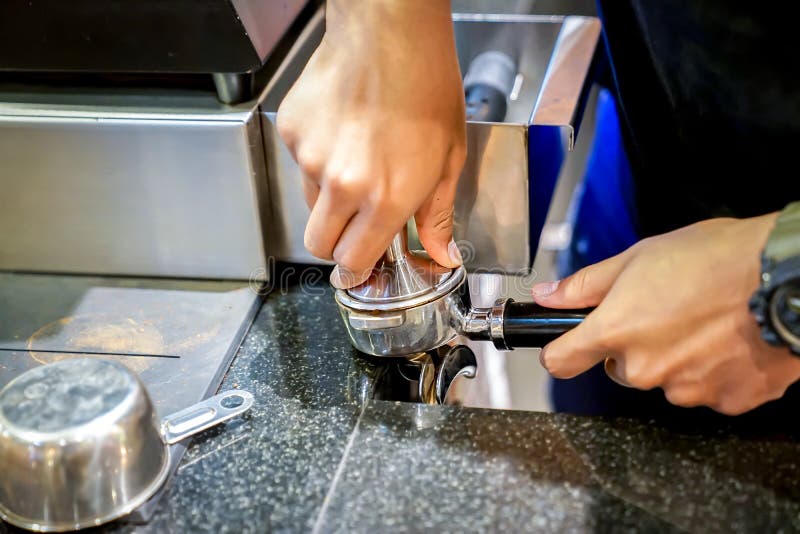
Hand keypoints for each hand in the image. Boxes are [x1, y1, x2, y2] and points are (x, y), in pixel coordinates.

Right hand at [276, 0, 466, 287]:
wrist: (390, 30)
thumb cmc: (426, 85)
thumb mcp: (448, 158)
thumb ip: (437, 215)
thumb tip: (440, 253)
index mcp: (386, 199)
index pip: (353, 261)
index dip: (358, 268)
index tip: (363, 265)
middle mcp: (342, 186)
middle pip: (318, 244)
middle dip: (336, 244)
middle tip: (357, 223)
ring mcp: (310, 158)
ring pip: (309, 203)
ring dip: (330, 198)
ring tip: (359, 160)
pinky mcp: (292, 133)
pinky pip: (300, 164)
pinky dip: (318, 158)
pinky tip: (344, 132)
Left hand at [532, 213, 799, 415]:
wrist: (786, 275)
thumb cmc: (716, 259)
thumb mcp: (637, 257)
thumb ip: (586, 285)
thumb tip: (548, 296)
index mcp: (616, 332)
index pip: (560, 362)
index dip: (559, 351)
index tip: (565, 345)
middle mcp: (646, 369)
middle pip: (621, 367)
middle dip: (634, 345)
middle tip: (664, 312)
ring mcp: (688, 389)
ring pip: (665, 380)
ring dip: (677, 359)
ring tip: (704, 322)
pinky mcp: (728, 401)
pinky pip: (708, 390)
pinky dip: (714, 371)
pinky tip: (729, 340)